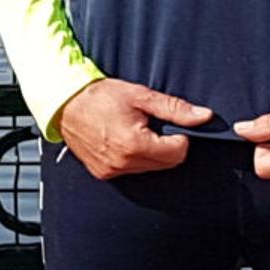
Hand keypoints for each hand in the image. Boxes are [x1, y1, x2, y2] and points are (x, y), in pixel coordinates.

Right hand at [57, 78, 212, 179]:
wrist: (65, 103)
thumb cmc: (100, 96)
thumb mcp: (142, 96)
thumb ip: (175, 108)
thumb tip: (204, 116)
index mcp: (135, 144)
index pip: (179, 152)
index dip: (180, 136)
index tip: (168, 123)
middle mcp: (123, 163)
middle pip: (167, 163)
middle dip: (167, 145)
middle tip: (150, 125)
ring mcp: (112, 171)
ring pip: (151, 168)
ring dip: (151, 153)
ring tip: (134, 131)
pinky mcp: (103, 173)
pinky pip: (132, 171)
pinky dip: (134, 158)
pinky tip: (122, 140)